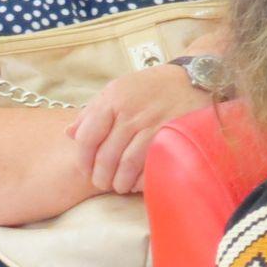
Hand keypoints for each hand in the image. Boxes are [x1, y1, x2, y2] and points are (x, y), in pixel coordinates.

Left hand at [68, 62, 211, 194]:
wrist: (196, 80)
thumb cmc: (153, 87)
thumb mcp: (119, 89)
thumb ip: (92, 111)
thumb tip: (69, 133)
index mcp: (114, 99)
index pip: (88, 137)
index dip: (83, 158)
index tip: (86, 169)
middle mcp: (132, 112)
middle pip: (106, 155)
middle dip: (101, 175)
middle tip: (102, 182)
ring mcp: (153, 125)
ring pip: (127, 164)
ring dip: (120, 181)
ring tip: (119, 185)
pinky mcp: (171, 138)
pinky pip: (150, 166)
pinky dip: (141, 179)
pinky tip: (138, 183)